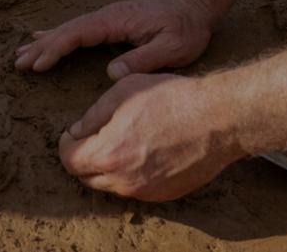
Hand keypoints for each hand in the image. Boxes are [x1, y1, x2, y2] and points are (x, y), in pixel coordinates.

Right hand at [14, 0, 216, 79]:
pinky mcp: (111, 22)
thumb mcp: (173, 48)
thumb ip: (143, 59)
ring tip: (21, 53)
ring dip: (45, 42)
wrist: (197, 5)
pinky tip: (46, 39)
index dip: (56, 49)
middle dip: (41, 47)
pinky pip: (78, 30)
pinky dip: (59, 36)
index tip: (38, 64)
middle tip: (17, 62)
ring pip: (69, 29)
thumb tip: (110, 72)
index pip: (78, 34)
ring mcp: (108, 18)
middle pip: (67, 31)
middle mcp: (107, 16)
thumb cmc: (187, 28)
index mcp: (116, 21)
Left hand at [58, 74, 245, 201]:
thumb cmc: (172, 98)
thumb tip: (77, 132)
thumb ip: (93, 115)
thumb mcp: (123, 91)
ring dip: (106, 167)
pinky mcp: (163, 195)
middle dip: (84, 157)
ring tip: (121, 142)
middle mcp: (123, 180)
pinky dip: (130, 174)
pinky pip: (134, 189)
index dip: (67, 143)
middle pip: (86, 176)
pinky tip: (143, 152)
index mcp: (108, 153)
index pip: (69, 159)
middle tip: (95, 137)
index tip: (75, 132)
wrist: (218, 119)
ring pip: (109, 185)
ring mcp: (144, 191)